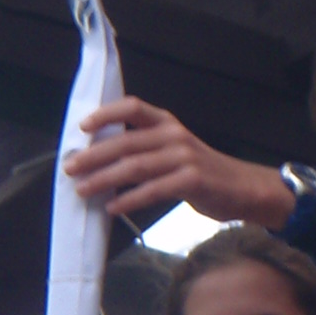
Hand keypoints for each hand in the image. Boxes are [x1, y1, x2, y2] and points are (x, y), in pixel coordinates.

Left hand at [64, 95, 292, 227]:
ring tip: (83, 190)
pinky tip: (112, 207)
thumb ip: (146, 150)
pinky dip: (129, 199)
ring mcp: (184, 157)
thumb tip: (102, 160)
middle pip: (125, 142)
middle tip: (70, 168)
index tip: (82, 128)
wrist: (245, 189)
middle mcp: (174, 135)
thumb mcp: (176, 151)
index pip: (132, 107)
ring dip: (104, 179)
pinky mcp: (192, 181)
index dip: (105, 114)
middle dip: (93, 155)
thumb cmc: (205, 173)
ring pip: (134, 166)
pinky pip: (153, 190)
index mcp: (167, 123)